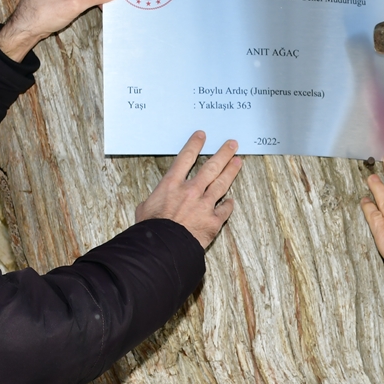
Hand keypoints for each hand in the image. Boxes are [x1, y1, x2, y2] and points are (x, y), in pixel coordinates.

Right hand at [135, 131, 242, 248]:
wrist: (163, 247)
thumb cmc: (151, 229)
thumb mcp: (145, 208)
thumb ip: (155, 200)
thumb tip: (154, 204)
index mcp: (172, 185)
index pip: (185, 158)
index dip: (194, 145)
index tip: (202, 136)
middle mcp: (191, 191)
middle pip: (211, 167)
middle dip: (223, 153)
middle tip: (232, 144)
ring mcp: (204, 205)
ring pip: (221, 184)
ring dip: (231, 171)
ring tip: (238, 162)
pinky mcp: (213, 221)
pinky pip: (224, 210)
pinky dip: (228, 205)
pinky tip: (231, 200)